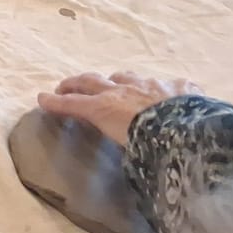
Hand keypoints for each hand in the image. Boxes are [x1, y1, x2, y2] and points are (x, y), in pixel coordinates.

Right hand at [38, 71, 201, 146]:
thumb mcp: (126, 151)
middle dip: (75, 83)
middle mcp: (124, 90)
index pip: (73, 103)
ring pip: (125, 76)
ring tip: (114, 85)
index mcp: (106, 107)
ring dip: (116, 81)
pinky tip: (170, 94)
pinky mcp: (179, 87)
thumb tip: (116, 156)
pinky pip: (169, 84)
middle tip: (66, 87)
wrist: (191, 134)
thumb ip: (116, 145)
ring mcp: (152, 85)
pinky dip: (164, 89)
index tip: (41, 99)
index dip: (56, 102)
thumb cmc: (153, 148)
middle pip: (91, 81)